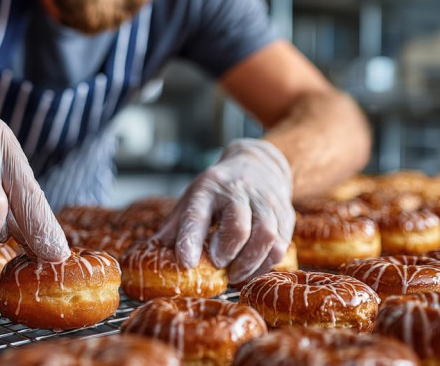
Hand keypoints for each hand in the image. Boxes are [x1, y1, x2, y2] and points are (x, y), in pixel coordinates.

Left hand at [156, 138, 294, 283]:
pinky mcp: (285, 215)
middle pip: (238, 226)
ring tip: (234, 274)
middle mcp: (239, 192)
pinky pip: (281, 246)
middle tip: (218, 265)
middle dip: (227, 252)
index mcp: (209, 188)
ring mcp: (266, 203)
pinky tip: (252, 269)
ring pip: (266, 237)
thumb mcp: (193, 199)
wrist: (258, 165)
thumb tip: (154, 253)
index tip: (185, 263)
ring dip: (249, 263)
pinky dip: (265, 264)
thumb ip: (176, 227)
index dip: (190, 240)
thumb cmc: (219, 190)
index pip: (198, 214)